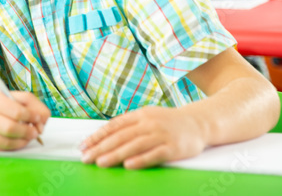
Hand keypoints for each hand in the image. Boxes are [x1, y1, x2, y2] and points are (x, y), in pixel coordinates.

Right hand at [0, 90, 50, 149]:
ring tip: (29, 136)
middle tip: (35, 132)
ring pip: (5, 142)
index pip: (15, 111)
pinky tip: (18, 141)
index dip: (31, 116)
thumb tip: (42, 120)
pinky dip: (14, 147)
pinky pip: (0, 149)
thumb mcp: (11, 96)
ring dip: (23, 141)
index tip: (38, 118)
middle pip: (10, 128)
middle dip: (27, 131)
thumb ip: (31, 103)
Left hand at [80, 106, 206, 168]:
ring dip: (115, 154)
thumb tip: (104, 135)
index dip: (97, 136)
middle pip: (120, 136)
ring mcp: (160, 134)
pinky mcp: (172, 147)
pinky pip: (154, 154)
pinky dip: (140, 160)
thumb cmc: (168, 123)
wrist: (198, 123)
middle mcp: (148, 123)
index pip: (114, 126)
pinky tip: (128, 165)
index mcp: (139, 115)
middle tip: (85, 157)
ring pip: (134, 145)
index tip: (83, 145)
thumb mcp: (147, 117)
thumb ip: (129, 125)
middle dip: (100, 147)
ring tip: (100, 162)